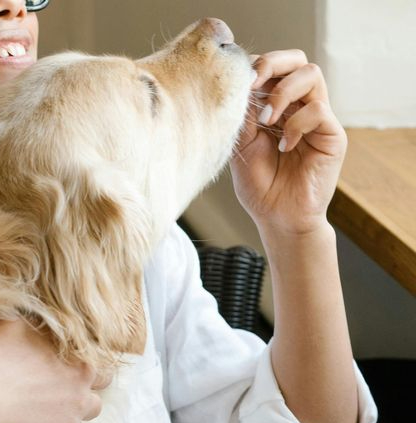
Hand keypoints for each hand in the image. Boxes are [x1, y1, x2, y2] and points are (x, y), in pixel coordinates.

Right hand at [0, 319, 108, 422]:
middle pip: (103, 378)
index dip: (77, 355)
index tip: (62, 361)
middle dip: (86, 380)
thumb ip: (33, 323)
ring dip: (79, 406)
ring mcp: (78, 406)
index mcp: (71, 345)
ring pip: (94, 407)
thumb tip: (38, 321)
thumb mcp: (8, 323)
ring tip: (54, 407)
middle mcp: (83, 374)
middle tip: (62, 383)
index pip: (92, 349)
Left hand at [230, 50, 347, 236]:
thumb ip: (243, 115)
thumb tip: (239, 82)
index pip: (272, 67)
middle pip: (297, 60)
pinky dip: (296, 123)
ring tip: (266, 121)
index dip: (255, 66)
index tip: (235, 82)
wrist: (277, 218)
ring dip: (282, 92)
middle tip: (254, 82)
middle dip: (273, 63)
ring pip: (311, 75)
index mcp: (275, 105)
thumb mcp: (241, 146)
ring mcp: (317, 119)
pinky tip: (284, 146)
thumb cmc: (259, 185)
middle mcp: (298, 106)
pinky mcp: (332, 135)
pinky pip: (318, 109)